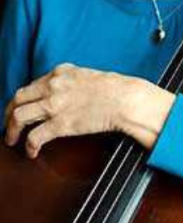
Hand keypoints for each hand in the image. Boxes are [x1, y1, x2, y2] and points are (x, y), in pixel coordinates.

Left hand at [3, 63, 161, 157]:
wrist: (128, 100)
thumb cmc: (118, 89)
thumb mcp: (90, 76)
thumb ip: (73, 82)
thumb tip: (67, 93)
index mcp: (62, 72)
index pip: (33, 84)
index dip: (25, 98)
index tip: (24, 106)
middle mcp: (53, 86)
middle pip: (19, 98)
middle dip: (10, 112)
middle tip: (9, 122)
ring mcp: (55, 105)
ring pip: (19, 116)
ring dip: (11, 130)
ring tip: (12, 139)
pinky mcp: (60, 124)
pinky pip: (35, 137)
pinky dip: (29, 146)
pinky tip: (32, 151)